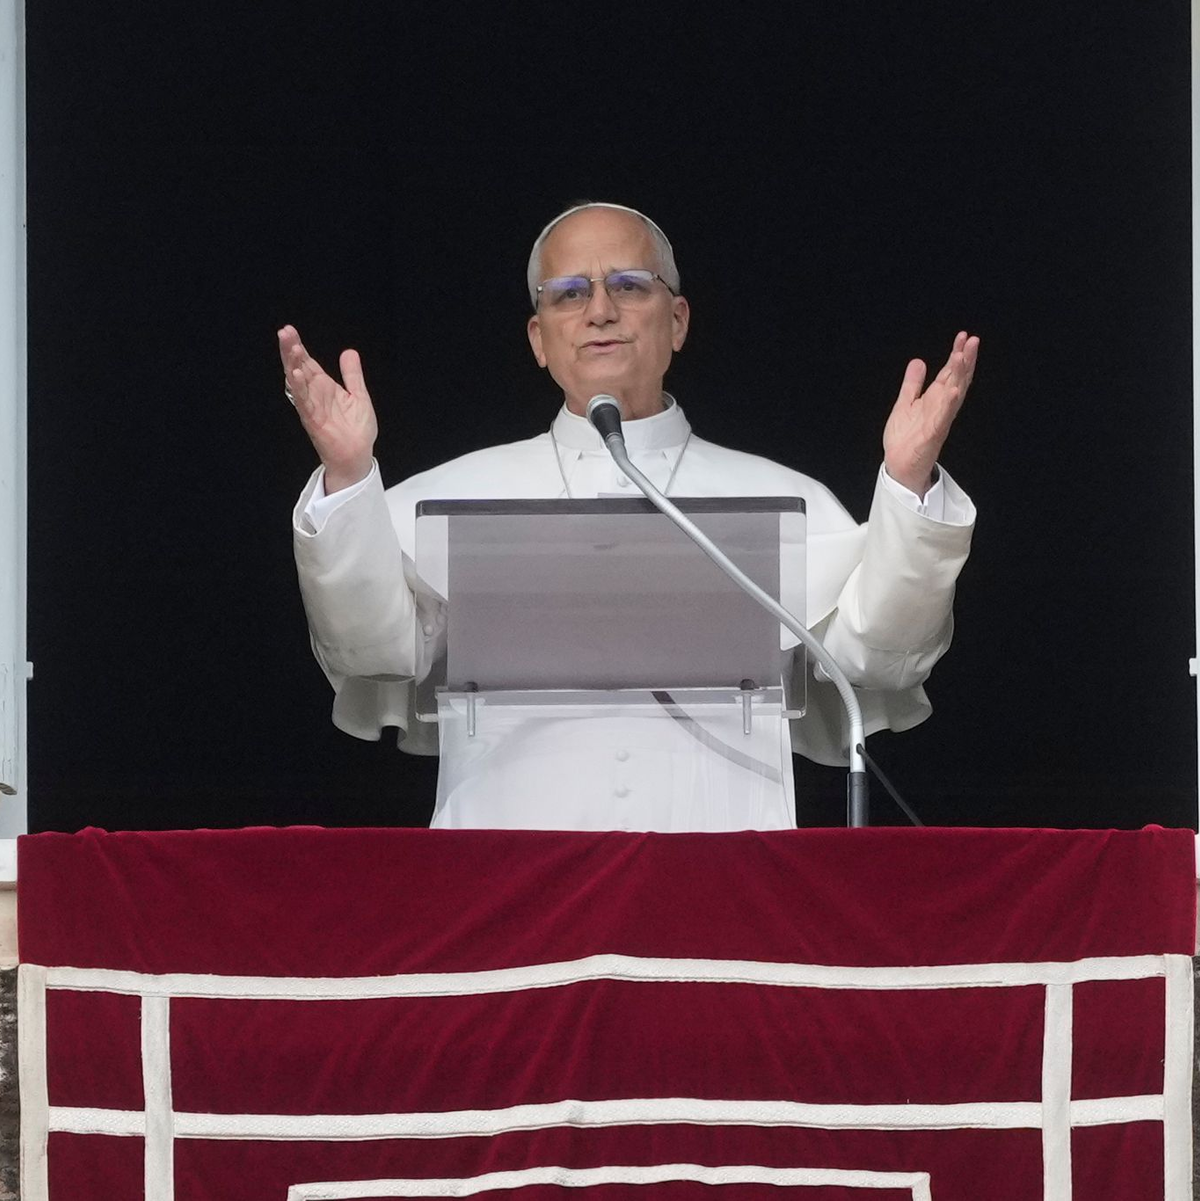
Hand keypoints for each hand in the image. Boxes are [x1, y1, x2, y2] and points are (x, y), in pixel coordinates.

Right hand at [278, 324, 378, 492]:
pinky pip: (304, 402)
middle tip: (284, 331)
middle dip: (290, 349)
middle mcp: (314, 394)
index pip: (307, 362)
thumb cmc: (356, 429)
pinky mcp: (313, 420)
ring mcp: (312, 406)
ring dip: (291, 364)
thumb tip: (348, 352)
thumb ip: (352, 374)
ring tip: (288, 346)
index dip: (298, 347)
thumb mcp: (359, 395)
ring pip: (297, 381)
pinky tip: (295, 374)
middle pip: (298, 367)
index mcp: (323, 387)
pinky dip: (299, 388)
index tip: (289, 330)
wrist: (358, 455)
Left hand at [882, 330, 978, 497]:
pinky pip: (942, 418)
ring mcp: (939, 420)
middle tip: (972, 341)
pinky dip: (949, 404)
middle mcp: (941, 408)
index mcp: (935, 400)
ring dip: (959, 376)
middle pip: (957, 380)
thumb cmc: (905, 438)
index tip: (963, 337)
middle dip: (965, 360)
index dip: (957, 355)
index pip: (950, 373)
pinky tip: (955, 391)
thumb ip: (913, 384)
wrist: (900, 465)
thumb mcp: (905, 403)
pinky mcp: (932, 434)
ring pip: (953, 395)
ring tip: (962, 357)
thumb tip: (918, 361)